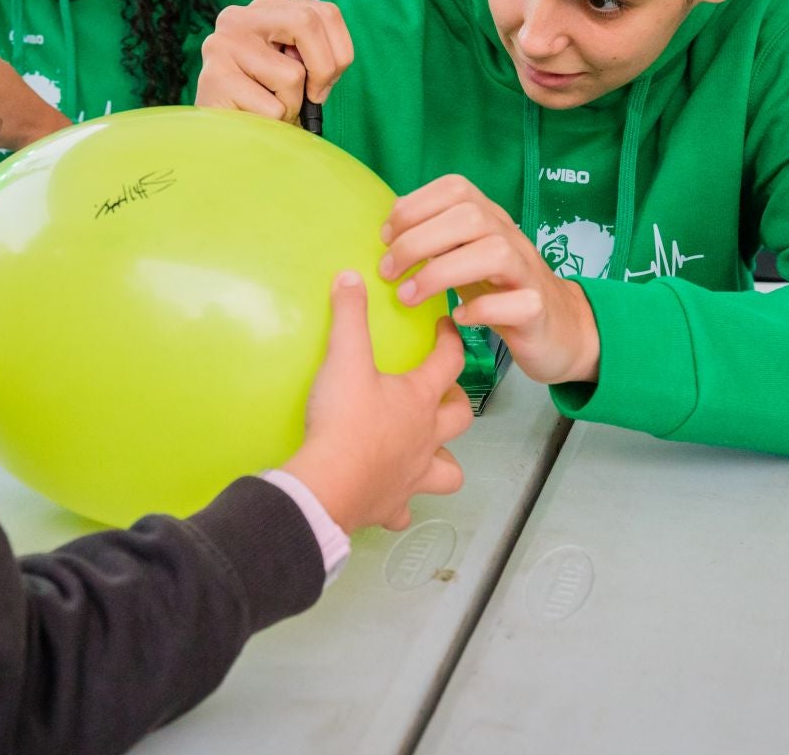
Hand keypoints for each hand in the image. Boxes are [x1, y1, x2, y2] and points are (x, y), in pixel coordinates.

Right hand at [196, 0, 354, 121]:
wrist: (221, 139)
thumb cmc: (262, 103)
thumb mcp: (294, 68)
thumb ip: (311, 53)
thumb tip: (329, 62)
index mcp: (263, 10)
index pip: (324, 11)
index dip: (340, 50)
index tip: (329, 78)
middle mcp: (239, 18)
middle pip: (307, 23)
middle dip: (325, 68)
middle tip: (315, 96)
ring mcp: (222, 45)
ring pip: (292, 74)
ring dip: (293, 104)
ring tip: (270, 109)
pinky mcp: (215, 77)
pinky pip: (273, 107)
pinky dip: (275, 124)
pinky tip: (253, 118)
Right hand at [280, 272, 471, 532]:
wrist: (328, 484)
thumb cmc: (344, 419)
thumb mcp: (344, 358)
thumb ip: (348, 315)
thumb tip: (350, 277)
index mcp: (419, 400)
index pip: (449, 362)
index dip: (451, 341)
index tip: (446, 328)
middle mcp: (426, 439)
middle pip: (459, 417)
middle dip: (455, 401)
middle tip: (440, 391)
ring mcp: (412, 476)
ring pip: (448, 471)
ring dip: (443, 460)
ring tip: (428, 450)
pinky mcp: (390, 506)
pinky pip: (403, 510)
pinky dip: (400, 502)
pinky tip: (390, 496)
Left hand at [380, 174, 600, 385]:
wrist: (559, 327)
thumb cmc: (500, 288)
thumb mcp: (464, 255)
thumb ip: (434, 238)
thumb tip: (389, 226)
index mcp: (489, 217)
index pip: (454, 188)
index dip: (414, 206)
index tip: (385, 237)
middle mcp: (510, 236)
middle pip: (469, 217)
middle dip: (418, 241)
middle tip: (387, 272)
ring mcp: (527, 272)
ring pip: (494, 252)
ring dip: (441, 273)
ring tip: (408, 296)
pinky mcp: (537, 309)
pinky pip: (517, 303)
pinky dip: (482, 309)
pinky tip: (458, 318)